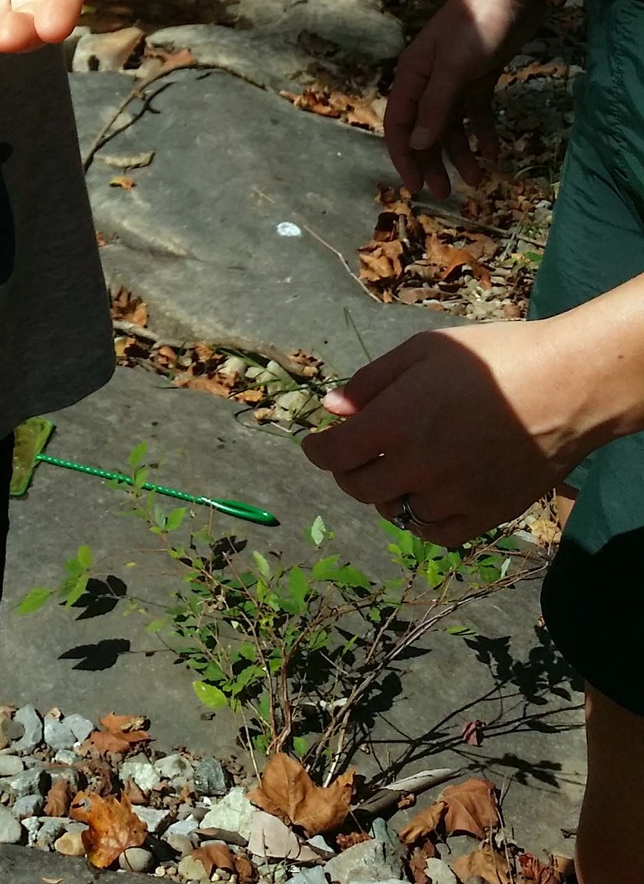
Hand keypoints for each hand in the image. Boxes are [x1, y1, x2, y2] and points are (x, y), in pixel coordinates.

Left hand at [301, 321, 601, 547]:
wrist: (569, 384)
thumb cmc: (496, 355)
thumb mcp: (425, 350)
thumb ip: (372, 381)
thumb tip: (332, 408)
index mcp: (396, 421)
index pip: (334, 454)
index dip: (317, 449)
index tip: (316, 442)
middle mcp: (419, 465)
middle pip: (358, 487)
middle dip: (347, 468)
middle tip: (354, 452)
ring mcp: (454, 495)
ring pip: (396, 511)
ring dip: (385, 492)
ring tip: (395, 470)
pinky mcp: (488, 514)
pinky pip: (438, 534)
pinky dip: (421, 520)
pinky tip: (424, 499)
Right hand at [383, 0, 543, 199]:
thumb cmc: (477, 26)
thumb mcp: (455, 69)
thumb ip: (436, 107)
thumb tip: (418, 144)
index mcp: (412, 77)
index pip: (399, 125)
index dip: (404, 157)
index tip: (416, 187)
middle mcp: (428, 81)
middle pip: (425, 130)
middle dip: (434, 162)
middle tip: (446, 193)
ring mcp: (455, 79)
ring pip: (452, 125)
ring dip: (462, 153)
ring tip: (479, 180)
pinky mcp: (480, 76)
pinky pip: (475, 112)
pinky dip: (483, 132)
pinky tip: (495, 150)